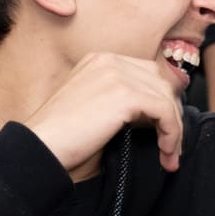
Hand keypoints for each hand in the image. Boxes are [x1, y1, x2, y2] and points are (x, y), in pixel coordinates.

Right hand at [22, 52, 185, 174]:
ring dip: (174, 129)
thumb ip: (120, 101)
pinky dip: (172, 133)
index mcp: (99, 61)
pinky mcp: (125, 94)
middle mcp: (109, 60)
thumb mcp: (93, 108)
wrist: (40, 147)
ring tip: (170, 155)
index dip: (160, 101)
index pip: (146, 73)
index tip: (164, 129)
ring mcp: (117, 74)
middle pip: (161, 82)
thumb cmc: (60, 138)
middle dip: (171, 114)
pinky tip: (166, 153)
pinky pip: (165, 111)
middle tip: (171, 145)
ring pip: (166, 98)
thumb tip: (156, 115)